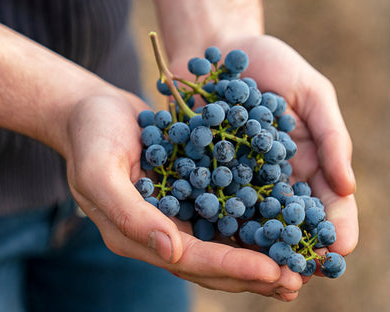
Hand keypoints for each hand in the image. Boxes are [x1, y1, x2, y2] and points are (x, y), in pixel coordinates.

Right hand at [63, 92, 300, 300]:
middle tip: (296, 279)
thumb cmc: (91, 138)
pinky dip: (252, 222)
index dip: (231, 266)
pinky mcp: (190, 194)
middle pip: (213, 262)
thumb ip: (130, 214)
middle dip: (254, 272)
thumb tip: (173, 251)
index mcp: (138, 236)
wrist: (94, 111)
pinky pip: (225, 213)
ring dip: (260, 254)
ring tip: (298, 263)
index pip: (191, 260)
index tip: (272, 271)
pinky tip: (281, 221)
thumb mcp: (99, 173)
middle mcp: (162, 233)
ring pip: (224, 242)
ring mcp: (178, 215)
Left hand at [168, 35, 358, 296]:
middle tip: (300, 276)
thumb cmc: (275, 65)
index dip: (337, 226)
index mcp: (309, 164)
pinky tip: (219, 241)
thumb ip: (332, 137)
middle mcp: (276, 180)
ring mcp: (242, 180)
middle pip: (291, 222)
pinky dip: (220, 223)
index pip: (328, 203)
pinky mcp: (207, 174)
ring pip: (254, 222)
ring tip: (264, 272)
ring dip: (260, 248)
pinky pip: (215, 202)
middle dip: (297, 249)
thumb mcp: (313, 93)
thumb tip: (349, 187)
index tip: (342, 249)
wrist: (222, 50)